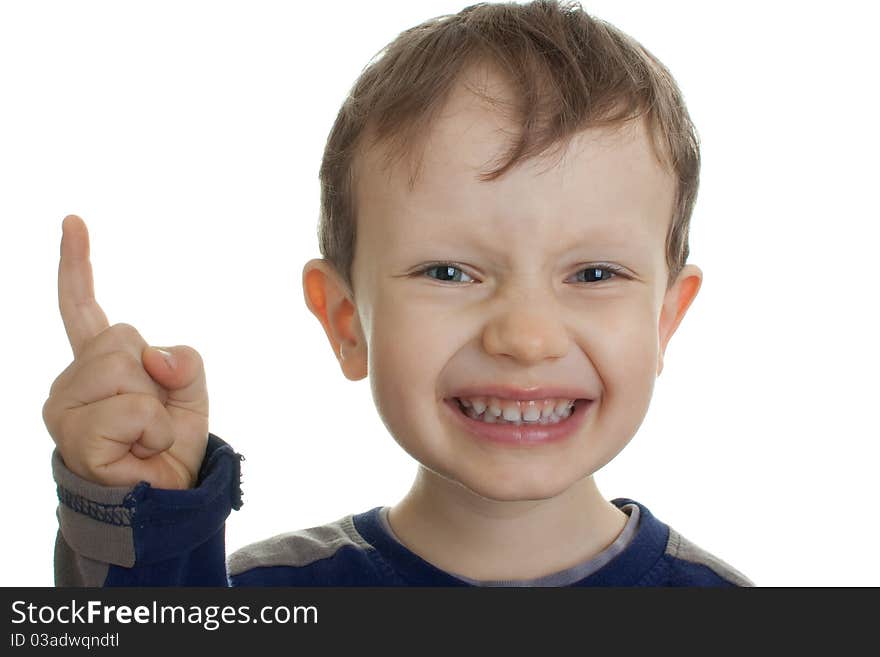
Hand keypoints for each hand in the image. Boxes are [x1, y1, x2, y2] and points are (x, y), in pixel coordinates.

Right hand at [42, 215, 208, 488]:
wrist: (163, 496)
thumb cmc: (170, 443)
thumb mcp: (190, 390)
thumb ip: (182, 360)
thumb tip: (152, 358)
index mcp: (98, 363)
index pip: (83, 307)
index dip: (76, 265)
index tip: (74, 221)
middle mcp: (71, 380)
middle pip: (123, 335)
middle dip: (155, 372)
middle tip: (152, 414)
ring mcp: (65, 406)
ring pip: (127, 368)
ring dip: (156, 405)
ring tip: (145, 434)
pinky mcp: (73, 434)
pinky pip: (134, 408)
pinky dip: (154, 428)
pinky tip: (140, 448)